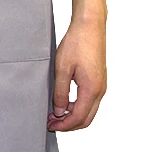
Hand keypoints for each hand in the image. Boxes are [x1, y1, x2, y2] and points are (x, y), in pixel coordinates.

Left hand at [47, 16, 106, 131]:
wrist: (90, 26)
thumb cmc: (77, 43)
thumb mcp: (62, 69)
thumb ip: (60, 92)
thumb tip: (59, 111)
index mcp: (91, 89)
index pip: (78, 118)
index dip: (63, 125)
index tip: (50, 125)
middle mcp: (100, 90)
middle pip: (86, 119)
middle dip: (69, 125)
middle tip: (52, 123)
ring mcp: (101, 85)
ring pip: (89, 111)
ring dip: (73, 116)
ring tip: (55, 113)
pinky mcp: (99, 80)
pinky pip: (90, 101)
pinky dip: (78, 107)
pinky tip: (65, 102)